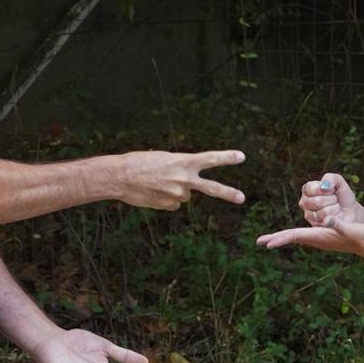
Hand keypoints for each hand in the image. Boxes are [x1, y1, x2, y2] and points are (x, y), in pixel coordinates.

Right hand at [116, 149, 246, 210]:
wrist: (120, 177)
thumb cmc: (139, 163)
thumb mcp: (163, 159)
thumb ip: (179, 169)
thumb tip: (185, 188)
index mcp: (183, 162)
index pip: (210, 159)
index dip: (226, 157)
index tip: (241, 157)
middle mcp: (184, 179)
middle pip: (211, 187)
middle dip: (228, 193)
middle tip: (242, 198)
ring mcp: (178, 194)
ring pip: (184, 196)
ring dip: (173, 191)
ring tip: (156, 183)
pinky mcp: (169, 205)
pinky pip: (173, 204)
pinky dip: (165, 199)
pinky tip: (152, 192)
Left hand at [257, 211, 363, 254]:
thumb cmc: (359, 235)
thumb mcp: (349, 228)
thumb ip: (338, 224)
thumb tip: (327, 220)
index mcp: (318, 236)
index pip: (295, 236)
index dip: (280, 238)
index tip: (266, 244)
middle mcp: (316, 239)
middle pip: (291, 237)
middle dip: (276, 238)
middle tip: (259, 242)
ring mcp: (319, 239)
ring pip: (296, 237)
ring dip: (282, 237)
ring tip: (269, 240)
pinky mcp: (323, 237)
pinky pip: (304, 236)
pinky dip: (293, 235)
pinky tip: (290, 235)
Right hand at [299, 171, 360, 228]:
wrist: (351, 211)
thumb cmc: (342, 196)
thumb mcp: (339, 182)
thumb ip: (330, 178)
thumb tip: (324, 186)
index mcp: (307, 189)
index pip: (310, 188)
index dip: (324, 189)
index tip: (332, 190)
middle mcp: (304, 202)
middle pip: (316, 201)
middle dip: (330, 200)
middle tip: (334, 200)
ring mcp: (308, 215)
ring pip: (321, 212)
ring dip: (333, 208)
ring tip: (335, 207)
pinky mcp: (314, 225)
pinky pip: (325, 220)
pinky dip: (334, 217)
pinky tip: (335, 216)